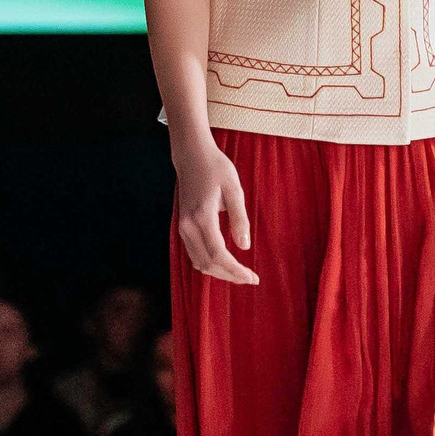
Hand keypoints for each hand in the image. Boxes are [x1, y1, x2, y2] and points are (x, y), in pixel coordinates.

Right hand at [173, 133, 256, 285]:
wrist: (192, 156)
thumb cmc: (216, 169)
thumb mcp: (234, 189)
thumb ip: (240, 219)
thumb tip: (244, 246)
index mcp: (202, 217)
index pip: (218, 254)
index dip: (235, 270)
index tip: (252, 277)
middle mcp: (188, 226)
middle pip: (208, 264)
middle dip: (230, 276)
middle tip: (250, 279)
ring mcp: (182, 228)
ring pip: (199, 263)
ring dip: (219, 272)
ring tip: (240, 274)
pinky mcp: (183, 227)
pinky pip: (194, 255)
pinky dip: (209, 264)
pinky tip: (225, 264)